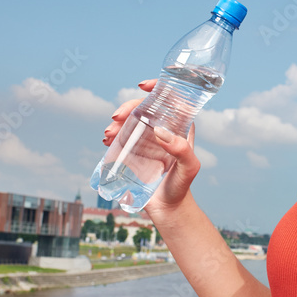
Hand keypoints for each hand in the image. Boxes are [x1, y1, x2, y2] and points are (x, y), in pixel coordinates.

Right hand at [102, 79, 201, 211]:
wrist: (168, 210)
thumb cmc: (182, 187)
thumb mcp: (189, 168)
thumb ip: (182, 151)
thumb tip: (160, 131)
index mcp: (180, 128)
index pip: (171, 100)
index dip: (158, 88)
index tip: (142, 86)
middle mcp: (165, 131)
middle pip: (145, 108)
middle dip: (128, 107)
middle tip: (115, 118)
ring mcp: (149, 141)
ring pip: (132, 121)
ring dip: (117, 122)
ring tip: (108, 134)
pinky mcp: (137, 152)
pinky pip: (124, 136)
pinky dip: (114, 134)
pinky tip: (107, 140)